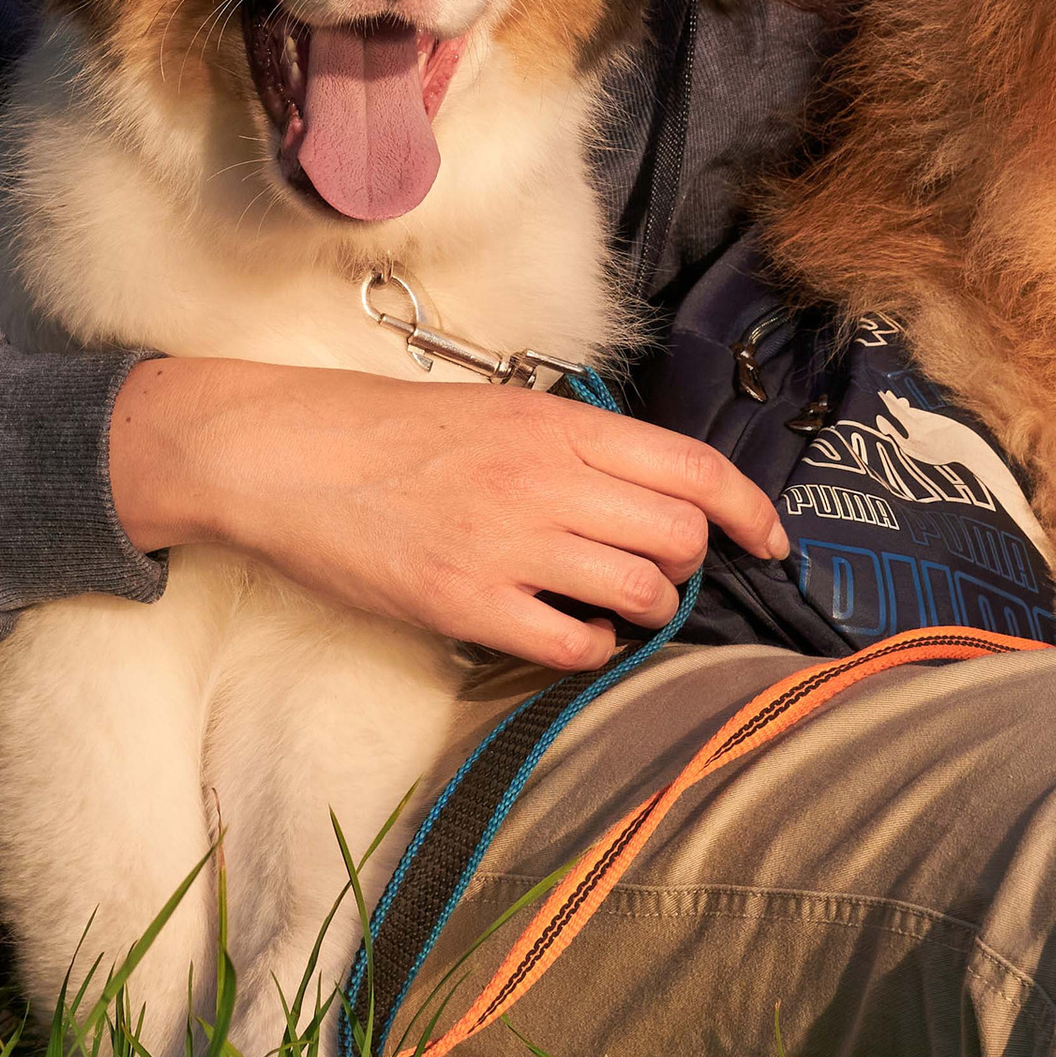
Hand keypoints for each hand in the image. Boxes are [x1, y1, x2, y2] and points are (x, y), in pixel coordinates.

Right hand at [107, 356, 788, 672]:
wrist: (282, 454)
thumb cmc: (384, 431)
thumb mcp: (493, 409)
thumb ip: (570, 443)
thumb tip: (646, 489)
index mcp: (555, 424)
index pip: (693, 466)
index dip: (750, 511)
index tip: (773, 542)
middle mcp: (545, 479)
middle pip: (678, 535)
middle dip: (685, 564)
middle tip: (655, 571)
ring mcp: (507, 543)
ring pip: (638, 591)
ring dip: (641, 607)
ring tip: (606, 601)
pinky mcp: (465, 603)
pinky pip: (571, 644)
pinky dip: (587, 647)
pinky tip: (564, 631)